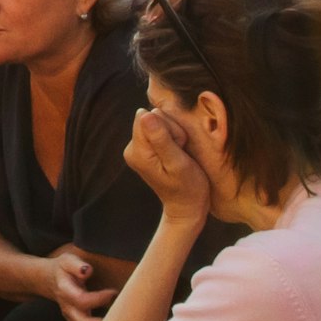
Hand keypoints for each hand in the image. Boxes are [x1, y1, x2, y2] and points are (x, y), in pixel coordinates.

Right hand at [47, 250, 117, 320]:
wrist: (49, 280)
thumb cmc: (63, 269)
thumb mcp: (67, 261)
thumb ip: (76, 265)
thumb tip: (87, 271)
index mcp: (65, 291)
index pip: (81, 300)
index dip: (99, 298)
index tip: (113, 292)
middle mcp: (68, 307)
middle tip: (119, 317)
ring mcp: (71, 317)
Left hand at [127, 105, 214, 226]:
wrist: (187, 207)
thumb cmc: (188, 188)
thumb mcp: (178, 163)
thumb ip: (161, 139)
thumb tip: (144, 113)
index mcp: (137, 152)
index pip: (149, 116)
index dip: (169, 128)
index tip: (177, 147)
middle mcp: (132, 148)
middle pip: (152, 117)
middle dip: (172, 131)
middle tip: (180, 153)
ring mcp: (138, 148)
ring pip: (158, 121)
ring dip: (174, 135)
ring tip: (179, 156)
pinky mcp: (146, 148)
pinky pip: (160, 129)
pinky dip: (173, 138)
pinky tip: (176, 154)